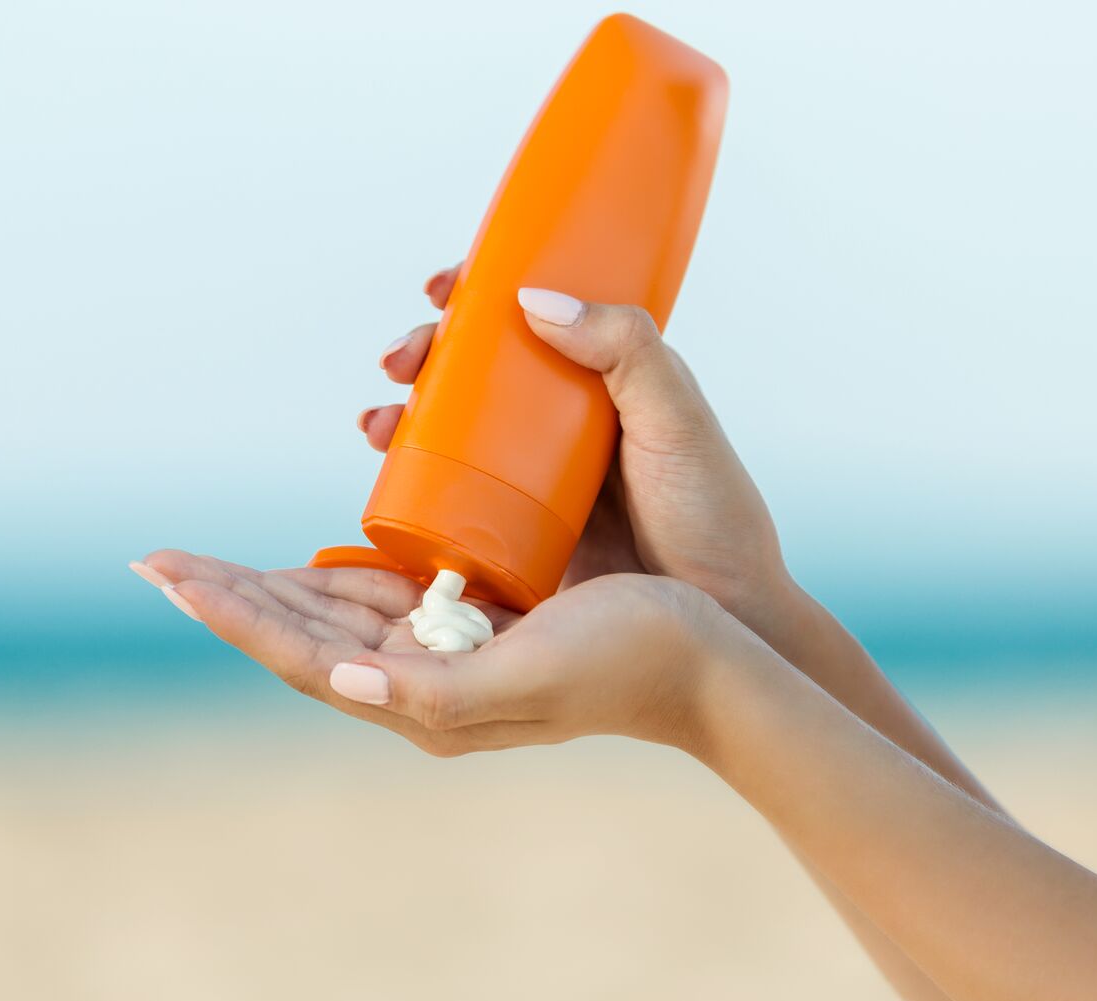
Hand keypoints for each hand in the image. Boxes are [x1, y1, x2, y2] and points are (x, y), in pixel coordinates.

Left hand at [132, 551, 720, 756]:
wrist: (709, 666)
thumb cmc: (628, 665)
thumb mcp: (530, 675)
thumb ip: (434, 692)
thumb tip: (338, 681)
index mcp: (424, 700)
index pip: (301, 654)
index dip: (231, 614)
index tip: (164, 573)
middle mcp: (422, 682)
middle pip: (302, 633)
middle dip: (230, 597)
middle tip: (157, 562)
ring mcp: (447, 653)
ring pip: (333, 614)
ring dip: (268, 586)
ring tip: (206, 563)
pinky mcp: (477, 621)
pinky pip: (386, 594)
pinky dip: (335, 572)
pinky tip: (314, 556)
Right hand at [361, 266, 796, 641]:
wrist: (720, 617)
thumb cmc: (710, 517)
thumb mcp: (674, 419)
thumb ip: (625, 350)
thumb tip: (532, 297)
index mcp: (606, 380)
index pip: (533, 318)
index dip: (480, 294)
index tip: (443, 288)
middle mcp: (564, 424)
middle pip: (478, 370)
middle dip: (425, 355)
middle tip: (399, 364)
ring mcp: (536, 479)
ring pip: (455, 428)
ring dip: (403, 415)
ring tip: (376, 424)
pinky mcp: (516, 533)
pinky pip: (452, 494)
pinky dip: (410, 478)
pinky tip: (383, 475)